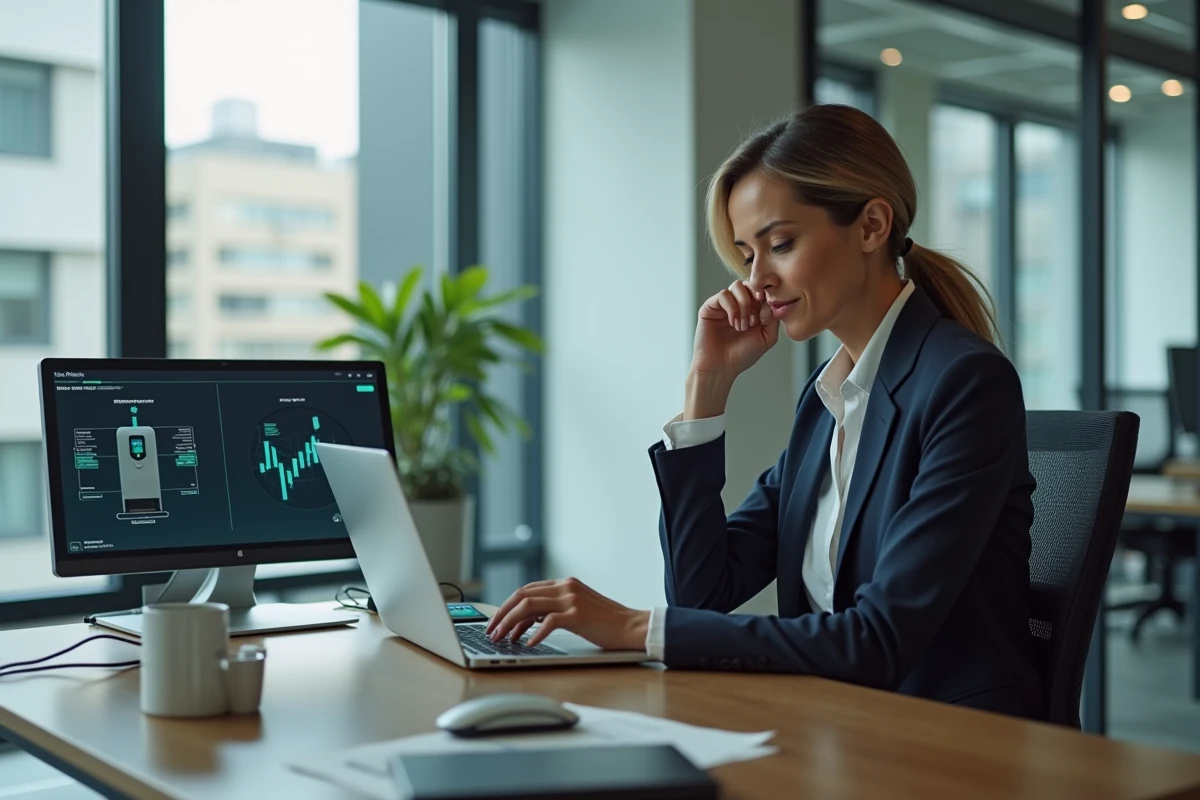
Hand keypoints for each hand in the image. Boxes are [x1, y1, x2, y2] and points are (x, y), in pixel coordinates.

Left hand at [484, 577, 649, 650]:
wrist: (632, 626)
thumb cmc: (606, 622)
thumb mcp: (577, 609)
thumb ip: (553, 610)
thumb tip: (525, 624)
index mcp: (564, 583)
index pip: (526, 590)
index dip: (507, 606)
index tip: (496, 622)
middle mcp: (565, 587)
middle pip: (522, 595)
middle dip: (502, 614)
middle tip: (492, 632)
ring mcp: (572, 600)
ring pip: (529, 606)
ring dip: (510, 624)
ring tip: (503, 639)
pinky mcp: (578, 615)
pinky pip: (548, 622)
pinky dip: (534, 634)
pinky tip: (528, 644)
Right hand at [691, 280, 779, 383]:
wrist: (720, 367)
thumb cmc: (742, 355)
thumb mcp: (766, 338)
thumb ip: (773, 320)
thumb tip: (768, 303)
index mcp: (753, 309)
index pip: (762, 290)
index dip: (767, 297)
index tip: (766, 314)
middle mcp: (739, 304)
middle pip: (750, 283)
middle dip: (756, 298)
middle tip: (756, 318)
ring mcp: (724, 305)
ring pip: (737, 286)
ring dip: (744, 305)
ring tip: (743, 325)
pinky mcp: (710, 307)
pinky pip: (723, 295)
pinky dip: (732, 308)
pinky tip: (733, 323)